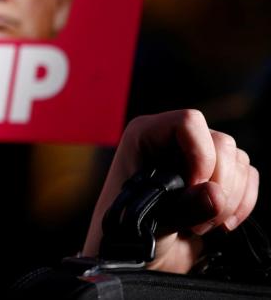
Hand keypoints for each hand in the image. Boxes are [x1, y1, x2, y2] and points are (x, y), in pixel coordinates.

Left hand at [83, 110, 258, 272]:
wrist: (138, 254)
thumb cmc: (128, 232)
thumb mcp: (150, 222)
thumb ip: (182, 208)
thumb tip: (216, 195)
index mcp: (146, 135)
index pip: (188, 123)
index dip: (200, 156)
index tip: (192, 188)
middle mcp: (174, 139)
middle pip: (221, 143)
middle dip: (219, 185)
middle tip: (198, 219)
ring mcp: (198, 156)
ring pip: (238, 161)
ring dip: (229, 199)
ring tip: (201, 225)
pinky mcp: (218, 176)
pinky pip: (248, 176)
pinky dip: (243, 202)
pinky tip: (222, 224)